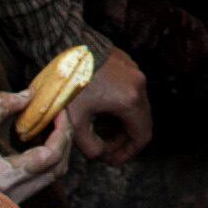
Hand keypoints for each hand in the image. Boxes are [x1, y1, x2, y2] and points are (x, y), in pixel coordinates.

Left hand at [66, 46, 153, 163]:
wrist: (66, 46)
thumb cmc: (68, 85)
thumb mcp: (74, 123)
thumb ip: (91, 147)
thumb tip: (100, 155)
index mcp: (131, 101)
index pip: (142, 136)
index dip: (128, 153)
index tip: (111, 161)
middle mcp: (139, 85)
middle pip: (140, 121)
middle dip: (123, 139)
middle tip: (103, 148)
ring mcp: (135, 71)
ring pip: (136, 105)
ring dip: (121, 122)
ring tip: (99, 129)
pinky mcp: (127, 62)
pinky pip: (130, 90)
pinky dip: (120, 105)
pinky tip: (100, 107)